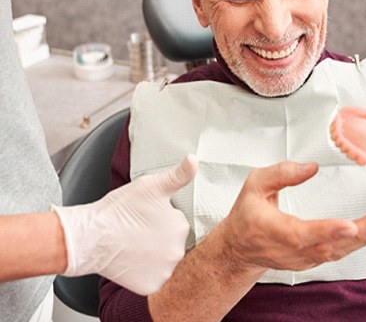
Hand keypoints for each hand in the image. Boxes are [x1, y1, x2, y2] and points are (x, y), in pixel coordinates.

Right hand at [53, 154, 197, 294]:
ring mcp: (164, 271)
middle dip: (159, 236)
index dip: (160, 217)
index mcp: (181, 226)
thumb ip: (178, 175)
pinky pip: (153, 278)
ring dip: (154, 254)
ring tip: (134, 243)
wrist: (91, 236)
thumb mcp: (151, 185)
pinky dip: (145, 272)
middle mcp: (178, 251)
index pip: (176, 221)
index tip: (145, 216)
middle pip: (172, 242)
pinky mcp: (151, 287)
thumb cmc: (119, 209)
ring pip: (164, 260)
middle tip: (138, 230)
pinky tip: (132, 260)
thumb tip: (194, 159)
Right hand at [219, 161, 365, 272]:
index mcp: (272, 229)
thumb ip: (281, 173)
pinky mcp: (309, 261)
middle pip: (326, 247)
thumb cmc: (246, 214)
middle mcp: (288, 249)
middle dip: (357, 236)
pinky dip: (354, 245)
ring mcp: (300, 259)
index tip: (348, 225)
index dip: (325, 231)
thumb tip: (311, 167)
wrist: (239, 247)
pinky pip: (334, 254)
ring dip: (362, 241)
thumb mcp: (254, 185)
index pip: (300, 233)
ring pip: (334, 253)